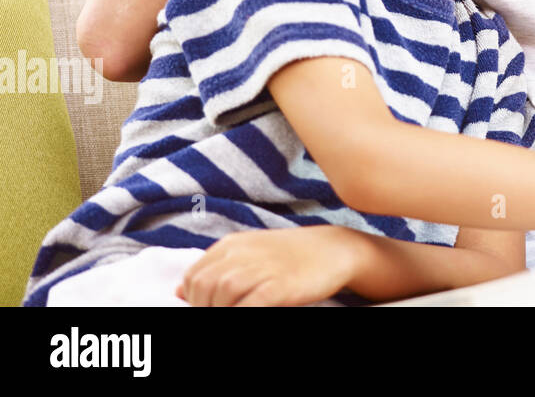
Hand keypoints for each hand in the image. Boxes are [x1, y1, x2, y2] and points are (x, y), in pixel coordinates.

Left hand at [175, 227, 360, 306]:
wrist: (334, 250)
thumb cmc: (290, 255)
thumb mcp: (249, 253)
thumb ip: (216, 268)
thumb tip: (179, 291)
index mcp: (232, 245)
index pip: (193, 277)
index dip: (194, 299)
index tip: (209, 307)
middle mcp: (242, 254)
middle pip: (203, 289)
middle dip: (205, 308)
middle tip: (223, 312)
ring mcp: (261, 270)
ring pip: (220, 298)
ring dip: (223, 311)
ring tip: (239, 311)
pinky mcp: (278, 287)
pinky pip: (248, 307)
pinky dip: (242, 313)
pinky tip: (252, 312)